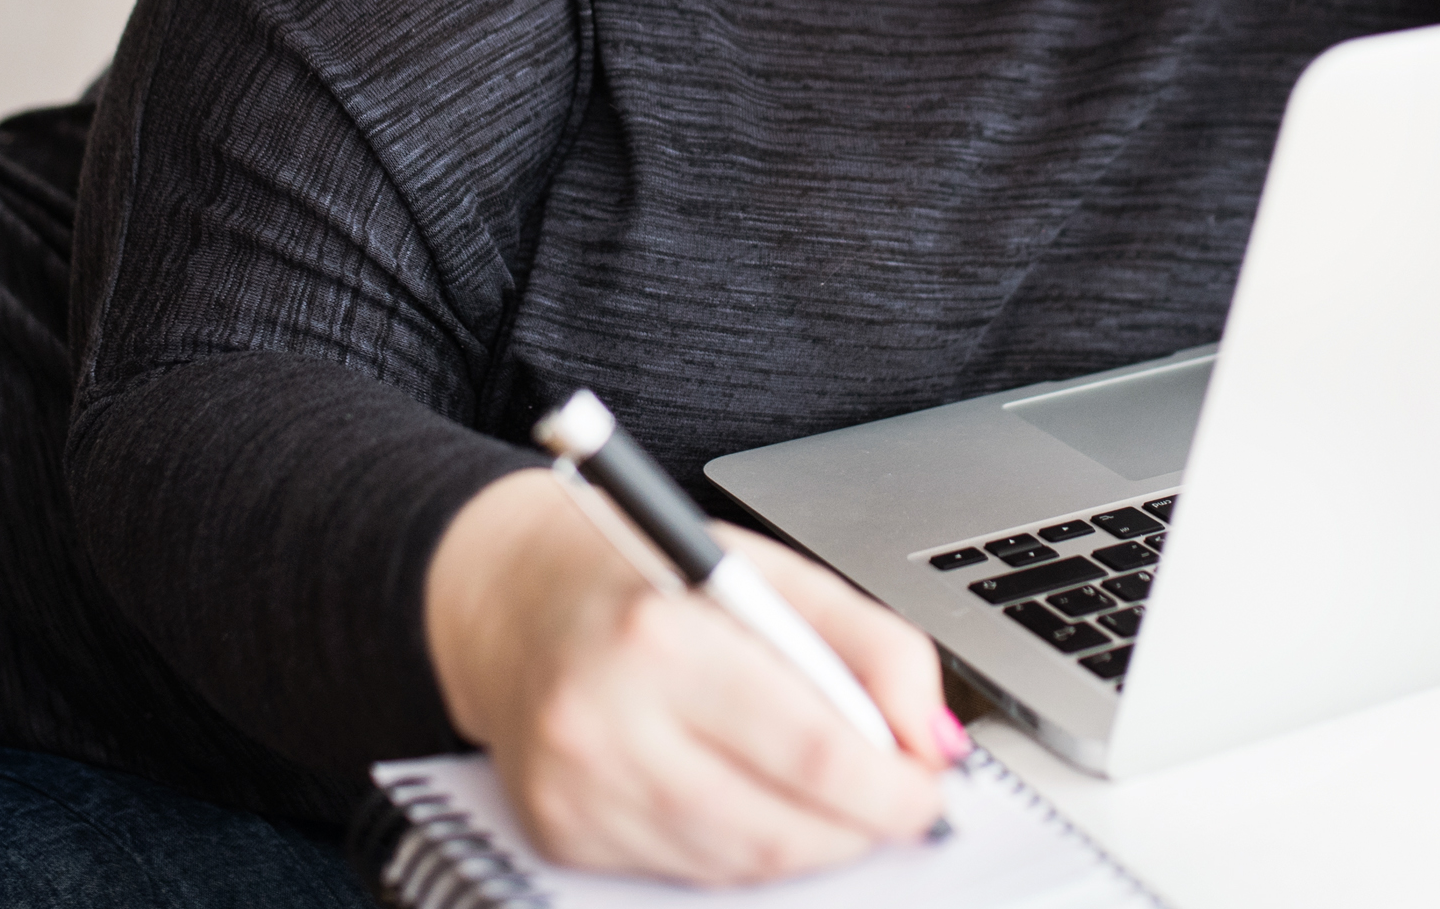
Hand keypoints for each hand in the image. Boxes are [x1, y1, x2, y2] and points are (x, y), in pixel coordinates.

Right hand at [425, 468, 962, 884]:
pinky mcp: (560, 832)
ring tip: (828, 795)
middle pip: (779, 825)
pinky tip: (746, 796)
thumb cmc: (639, 575)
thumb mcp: (764, 570)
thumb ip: (868, 642)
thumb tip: (933, 739)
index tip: (926, 782)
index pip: (812, 749)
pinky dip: (740, 849)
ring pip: (740, 863)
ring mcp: (576, 788)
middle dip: (861, 824)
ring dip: (808, 841)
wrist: (506, 597)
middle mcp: (605, 718)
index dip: (891, 785)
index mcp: (659, 633)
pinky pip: (687, 870)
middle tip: (894, 798)